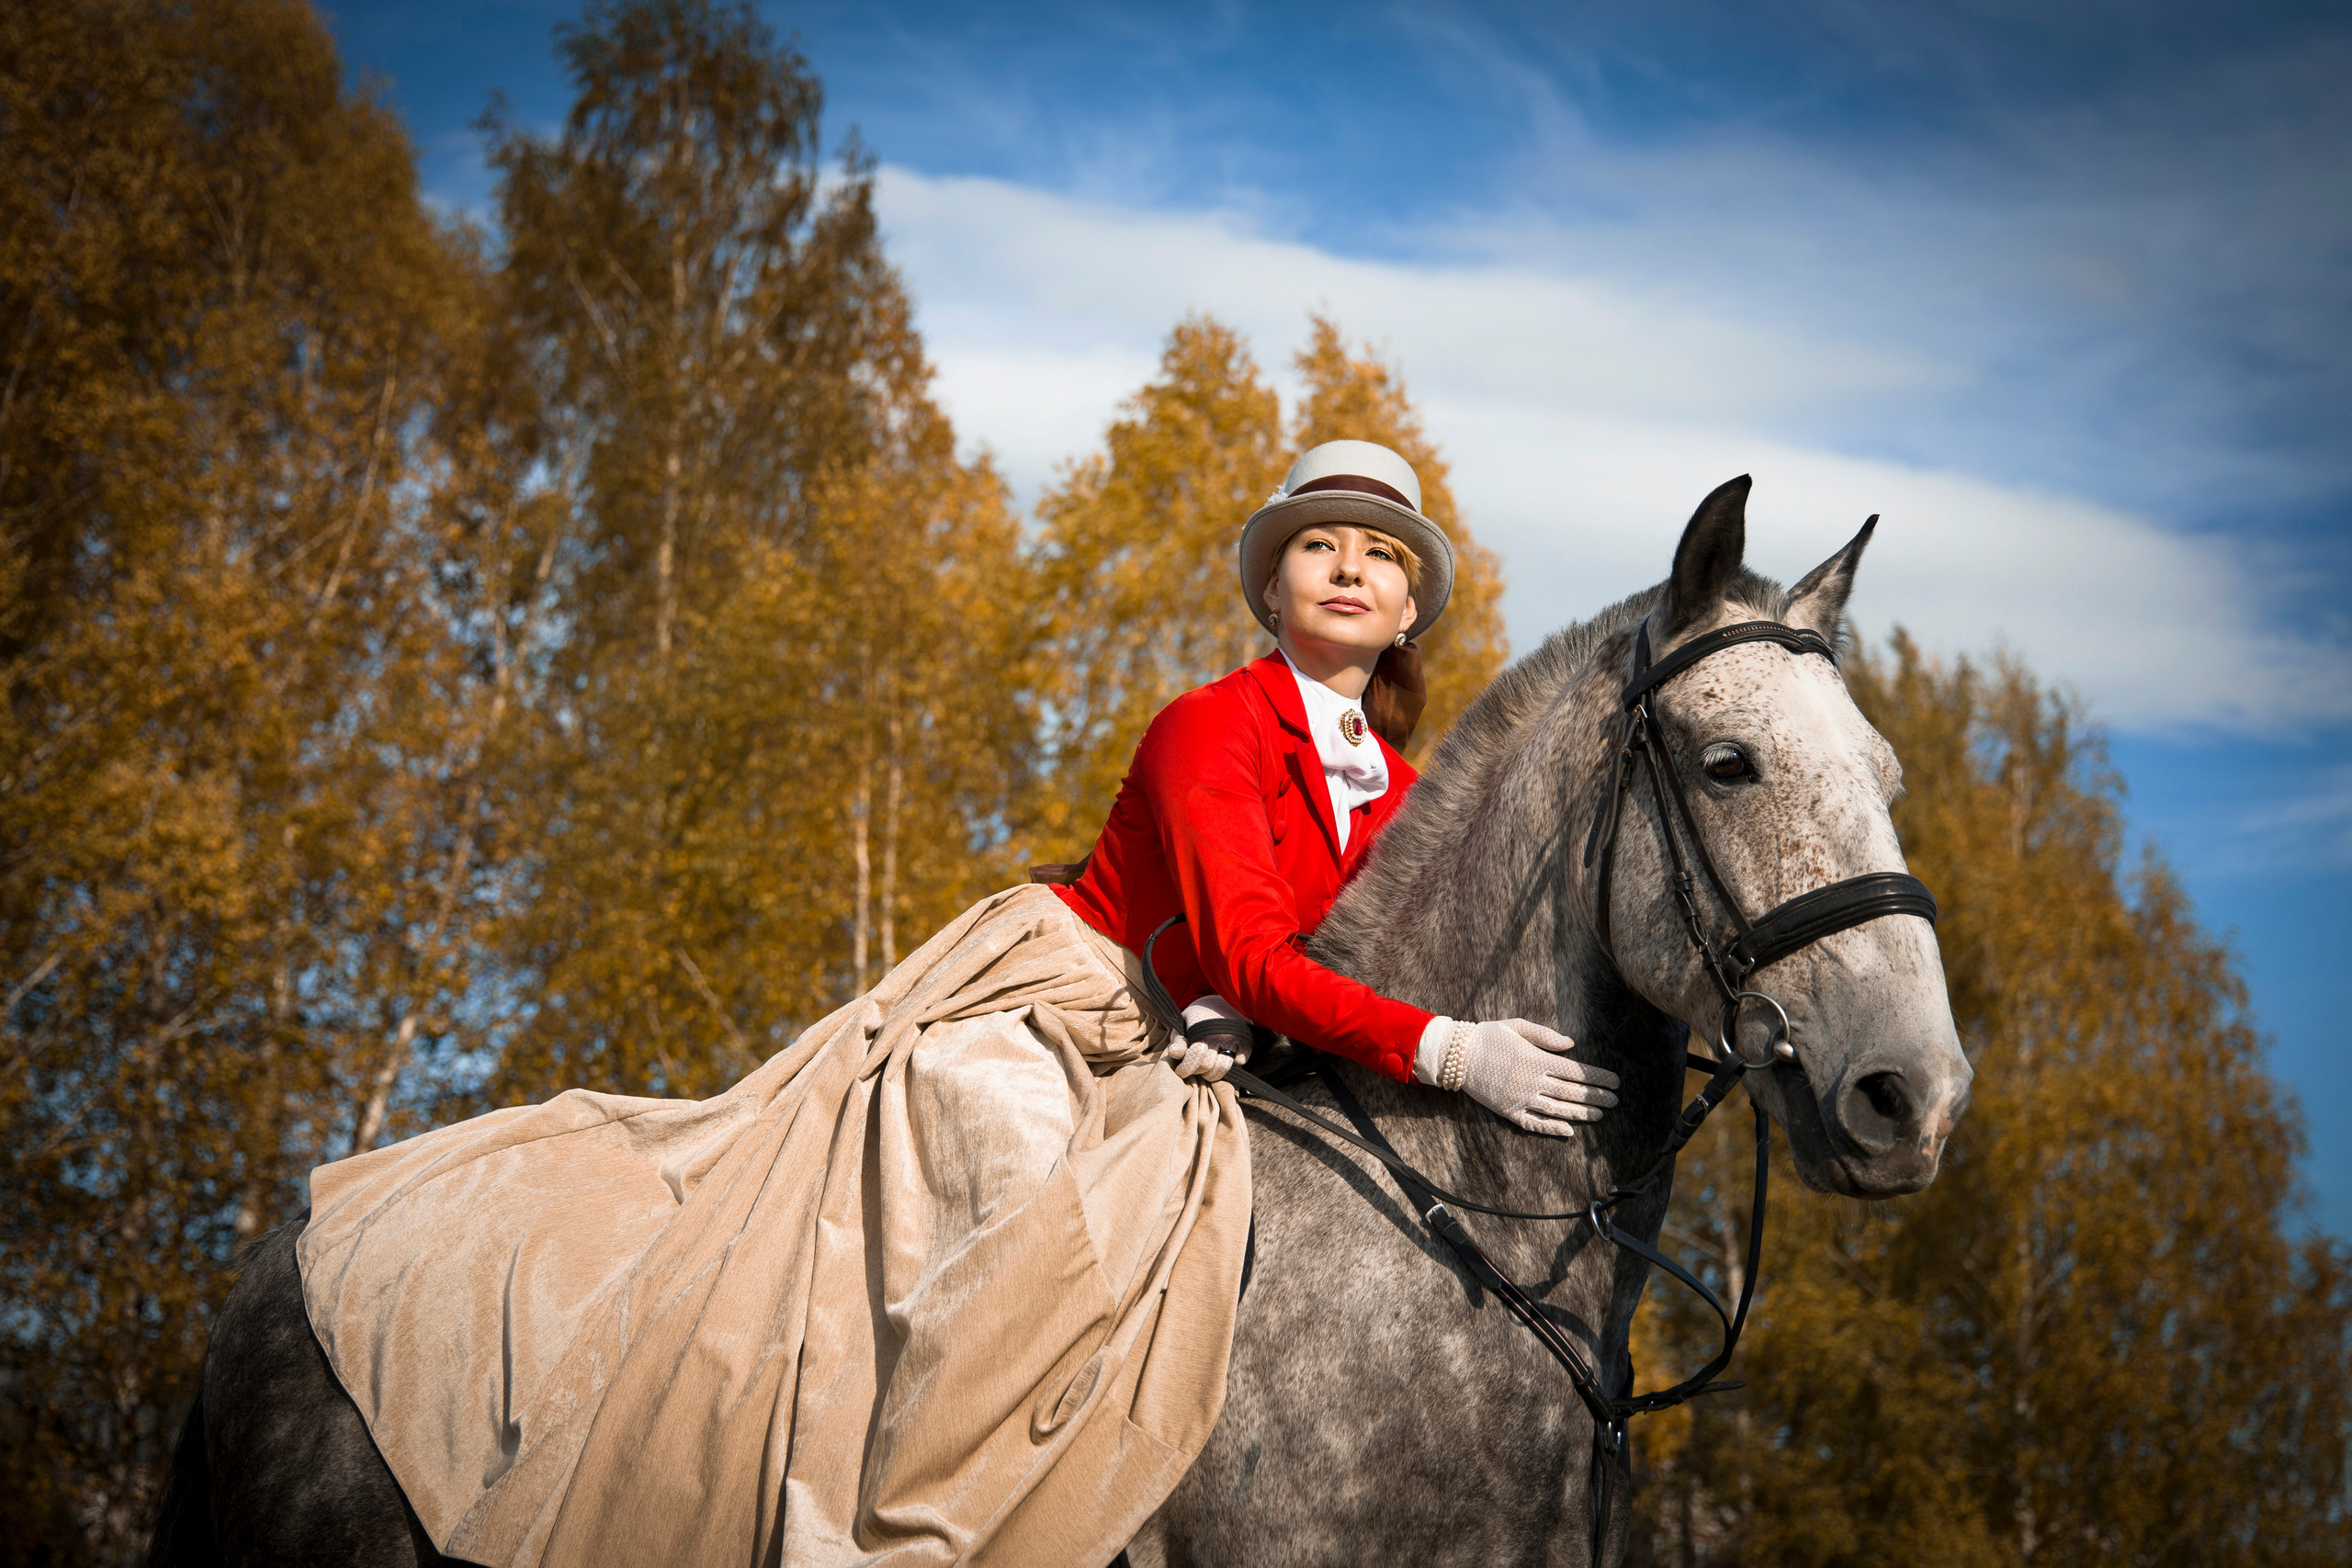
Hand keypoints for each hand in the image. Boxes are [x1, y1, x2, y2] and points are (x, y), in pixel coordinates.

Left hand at [1165, 997, 1252, 1081]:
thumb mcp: (1184, 1024)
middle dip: (1198, 1071)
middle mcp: (1218, 1034)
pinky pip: (1240, 1062)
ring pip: (1223, 1067)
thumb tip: (1175, 1052)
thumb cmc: (1199, 1016)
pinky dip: (1233, 1063)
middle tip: (1196, 1068)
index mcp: (1201, 1029)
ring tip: (1209, 1069)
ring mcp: (1234, 1038)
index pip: (1195, 1055)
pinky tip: (1225, 1057)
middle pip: (1207, 1065)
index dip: (1186, 1067)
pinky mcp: (1247, 1041)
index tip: (1182, 1071)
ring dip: (1214, 1073)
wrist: (1224, 998)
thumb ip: (1179, 1040)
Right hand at [1413, 1016, 1619, 1136]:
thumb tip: (1572, 1044)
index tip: (1615, 1082)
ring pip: (1558, 1110)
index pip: (1576, 1071)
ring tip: (1600, 1115)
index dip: (1598, 1078)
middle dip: (1596, 1097)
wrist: (1456, 1055)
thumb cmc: (1488, 1036)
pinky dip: (1552, 1129)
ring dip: (1581, 1113)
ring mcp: (1520, 1099)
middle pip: (1572, 1092)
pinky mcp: (1508, 1111)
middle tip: (1615, 1101)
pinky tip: (1568, 1131)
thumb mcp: (1518, 1026)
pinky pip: (1534, 1124)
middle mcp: (1532, 1081)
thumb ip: (1546, 1035)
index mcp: (1537, 1059)